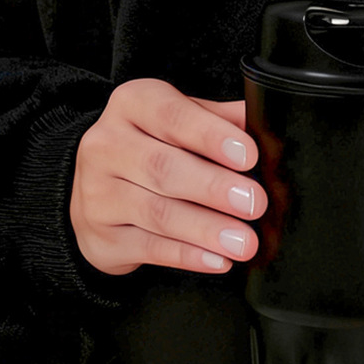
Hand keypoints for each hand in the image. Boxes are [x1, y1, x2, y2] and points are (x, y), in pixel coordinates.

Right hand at [70, 78, 265, 274]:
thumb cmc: (153, 147)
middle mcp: (106, 145)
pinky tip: (216, 259)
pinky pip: (149, 248)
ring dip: (206, 229)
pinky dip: (187, 255)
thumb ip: (222, 120)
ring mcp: (97, 193)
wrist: (99, 189)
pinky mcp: (102, 237)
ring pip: (157, 213)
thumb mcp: (183, 122)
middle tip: (253, 203)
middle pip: (163, 168)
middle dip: (214, 188)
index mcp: (132, 104)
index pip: (172, 116)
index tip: (248, 155)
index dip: (211, 136)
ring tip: (243, 240)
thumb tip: (266, 124)